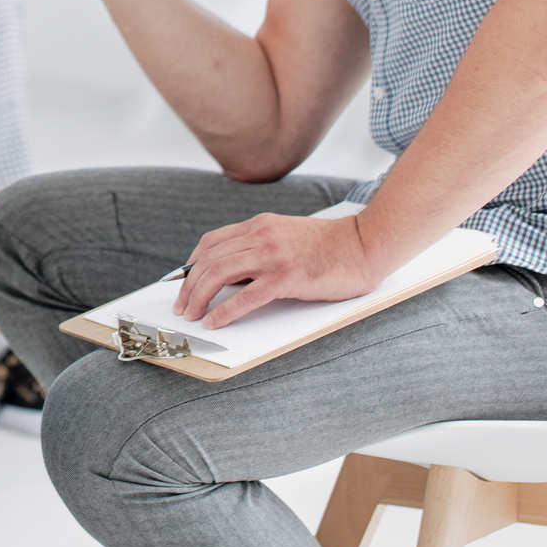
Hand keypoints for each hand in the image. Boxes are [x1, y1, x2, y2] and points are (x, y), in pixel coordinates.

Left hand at [172, 213, 378, 328]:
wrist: (365, 244)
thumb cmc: (329, 246)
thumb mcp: (286, 236)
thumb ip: (258, 248)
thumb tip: (230, 275)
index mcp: (259, 225)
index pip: (211, 242)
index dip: (191, 263)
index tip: (183, 281)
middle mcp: (261, 236)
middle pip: (209, 259)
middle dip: (189, 285)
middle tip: (181, 305)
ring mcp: (273, 256)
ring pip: (220, 274)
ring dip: (199, 297)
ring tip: (191, 315)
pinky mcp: (287, 277)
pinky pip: (246, 297)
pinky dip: (224, 310)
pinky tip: (214, 321)